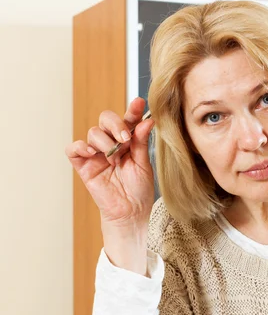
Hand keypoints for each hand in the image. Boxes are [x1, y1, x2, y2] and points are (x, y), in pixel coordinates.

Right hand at [65, 97, 154, 226]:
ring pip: (93, 133)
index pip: (128, 120)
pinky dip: (81, 147)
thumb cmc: (139, 189)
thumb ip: (142, 142)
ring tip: (115, 158)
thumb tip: (147, 121)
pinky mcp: (83, 165)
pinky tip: (93, 153)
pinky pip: (73, 149)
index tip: (139, 103)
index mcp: (128, 141)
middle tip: (125, 138)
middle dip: (116, 124)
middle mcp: (111, 143)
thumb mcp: (144, 164)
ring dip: (105, 142)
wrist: (131, 212)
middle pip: (106, 119)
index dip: (133, 110)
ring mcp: (96, 153)